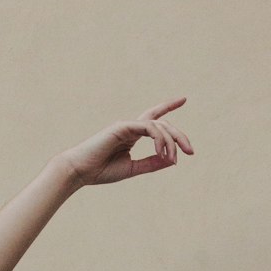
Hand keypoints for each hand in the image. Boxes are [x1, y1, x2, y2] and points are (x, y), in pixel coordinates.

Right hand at [57, 96, 193, 188]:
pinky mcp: (122, 126)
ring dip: (170, 142)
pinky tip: (162, 152)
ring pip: (158, 126)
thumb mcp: (132, 168)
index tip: (183, 99)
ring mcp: (126, 125)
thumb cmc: (101, 171)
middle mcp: (131, 127)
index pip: (154, 118)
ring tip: (172, 158)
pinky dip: (159, 139)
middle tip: (190, 151)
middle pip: (162, 124)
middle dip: (179, 136)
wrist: (80, 172)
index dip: (168, 106)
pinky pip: (148, 128)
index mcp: (132, 135)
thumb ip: (151, 163)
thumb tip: (172, 160)